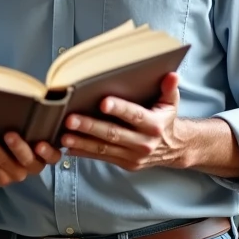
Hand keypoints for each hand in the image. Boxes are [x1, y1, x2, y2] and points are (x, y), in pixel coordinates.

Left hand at [0, 127, 61, 186]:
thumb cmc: (11, 138)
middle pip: (27, 159)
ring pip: (2, 159)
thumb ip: (27, 124)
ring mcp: (16, 174)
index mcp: (44, 154)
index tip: (40, 144)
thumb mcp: (25, 132)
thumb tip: (17, 99)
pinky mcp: (0, 178)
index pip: (53, 155)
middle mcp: (32, 167)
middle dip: (17, 147)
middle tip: (9, 134)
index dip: (48, 151)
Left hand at [60, 72, 182, 171]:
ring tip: (64, 137)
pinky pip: (101, 158)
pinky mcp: (125, 164)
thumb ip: (169, 89)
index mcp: (154, 125)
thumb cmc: (165, 119)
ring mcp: (133, 156)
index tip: (102, 102)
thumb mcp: (171, 103)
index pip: (134, 115)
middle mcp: (143, 142)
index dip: (119, 109)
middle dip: (90, 126)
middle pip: (113, 134)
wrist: (173, 148)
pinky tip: (68, 147)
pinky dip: (84, 153)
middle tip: (71, 119)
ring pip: (104, 149)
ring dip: (82, 143)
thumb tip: (172, 75)